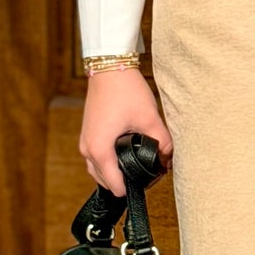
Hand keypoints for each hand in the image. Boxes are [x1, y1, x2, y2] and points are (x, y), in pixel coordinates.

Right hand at [80, 67, 174, 194]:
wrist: (109, 67)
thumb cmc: (125, 90)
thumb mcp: (150, 119)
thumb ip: (163, 143)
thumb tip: (169, 159)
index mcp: (100, 150)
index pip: (116, 186)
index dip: (136, 187)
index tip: (152, 179)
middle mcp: (88, 150)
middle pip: (106, 182)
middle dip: (128, 181)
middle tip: (151, 171)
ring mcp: (85, 142)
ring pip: (100, 172)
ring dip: (118, 172)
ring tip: (140, 163)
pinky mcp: (88, 135)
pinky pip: (97, 159)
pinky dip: (111, 162)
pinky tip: (128, 153)